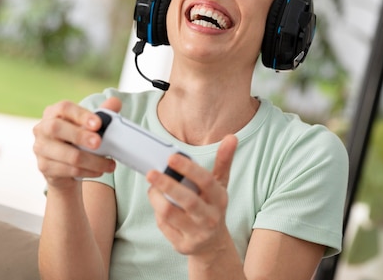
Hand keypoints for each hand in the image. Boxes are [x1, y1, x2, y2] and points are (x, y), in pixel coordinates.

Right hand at [33, 97, 121, 189]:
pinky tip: (99, 171)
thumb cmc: (78, 140)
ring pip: (68, 155)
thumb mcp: (90, 125)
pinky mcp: (44, 167)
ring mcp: (40, 148)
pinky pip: (69, 170)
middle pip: (57, 128)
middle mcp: (42, 128)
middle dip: (81, 136)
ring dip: (93, 161)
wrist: (64, 168)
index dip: (81, 115)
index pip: (64, 108)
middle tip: (99, 143)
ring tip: (109, 164)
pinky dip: (88, 171)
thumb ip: (103, 113)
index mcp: (53, 112)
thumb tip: (115, 102)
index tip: (98, 124)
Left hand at [146, 134, 237, 256]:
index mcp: (219, 199)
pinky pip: (163, 226)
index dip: (188, 168)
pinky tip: (159, 205)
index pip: (206, 181)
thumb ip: (223, 161)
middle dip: (167, 184)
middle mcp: (210, 217)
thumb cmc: (212, 206)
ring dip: (156, 198)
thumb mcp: (220, 185)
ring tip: (152, 188)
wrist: (212, 244)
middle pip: (187, 200)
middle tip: (151, 172)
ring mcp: (196, 233)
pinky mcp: (182, 245)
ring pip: (170, 213)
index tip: (171, 157)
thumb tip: (231, 137)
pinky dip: (157, 213)